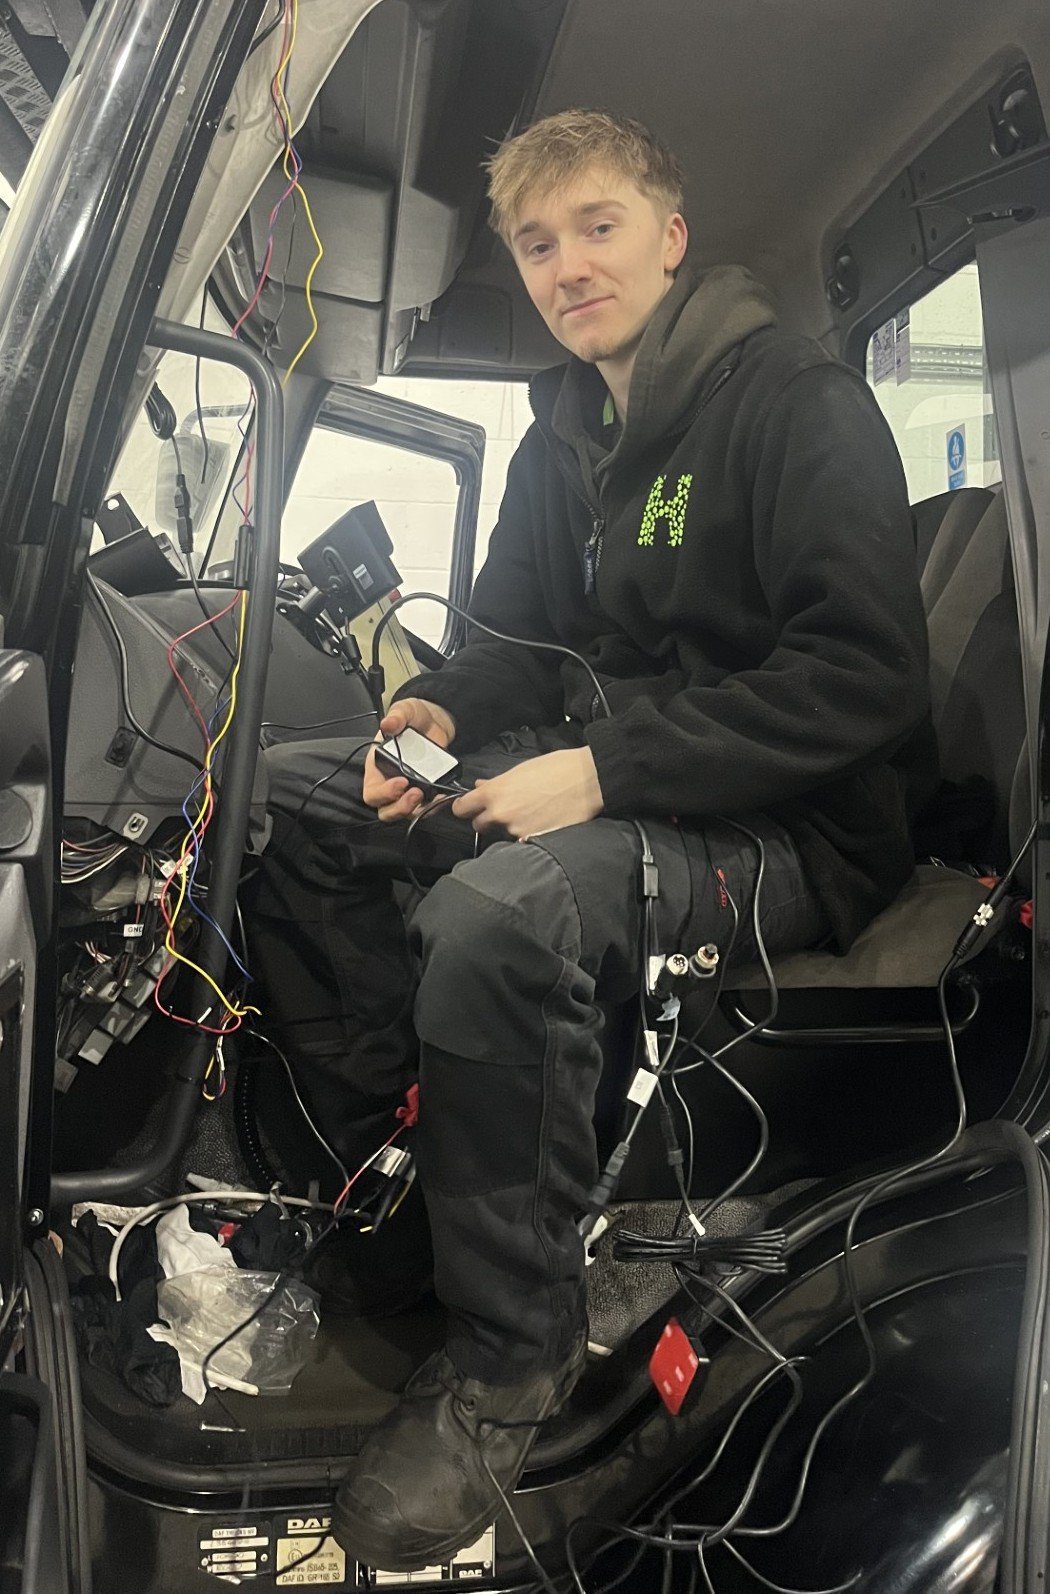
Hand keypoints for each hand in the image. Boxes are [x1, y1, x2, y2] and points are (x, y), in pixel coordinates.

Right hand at [363, 697, 456, 821]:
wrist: (435, 720)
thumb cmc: (413, 716)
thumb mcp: (405, 711)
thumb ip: (397, 717)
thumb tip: (388, 724)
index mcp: (377, 767)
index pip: (372, 792)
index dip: (384, 793)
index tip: (401, 782)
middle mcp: (389, 782)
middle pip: (385, 810)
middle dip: (399, 808)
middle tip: (416, 794)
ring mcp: (407, 789)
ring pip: (405, 813)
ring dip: (416, 811)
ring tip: (431, 797)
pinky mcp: (425, 791)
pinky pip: (425, 808)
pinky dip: (433, 807)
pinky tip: (442, 797)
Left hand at [452, 747, 602, 839]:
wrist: (588, 780)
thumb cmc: (557, 769)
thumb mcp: (521, 770)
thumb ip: (496, 783)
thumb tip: (480, 787)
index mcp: (494, 792)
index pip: (461, 808)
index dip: (464, 807)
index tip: (468, 807)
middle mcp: (500, 814)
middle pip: (478, 825)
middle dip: (487, 819)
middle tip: (504, 810)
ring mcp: (516, 830)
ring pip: (502, 833)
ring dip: (510, 826)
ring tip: (531, 813)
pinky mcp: (533, 840)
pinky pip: (520, 841)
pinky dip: (526, 834)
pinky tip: (539, 822)